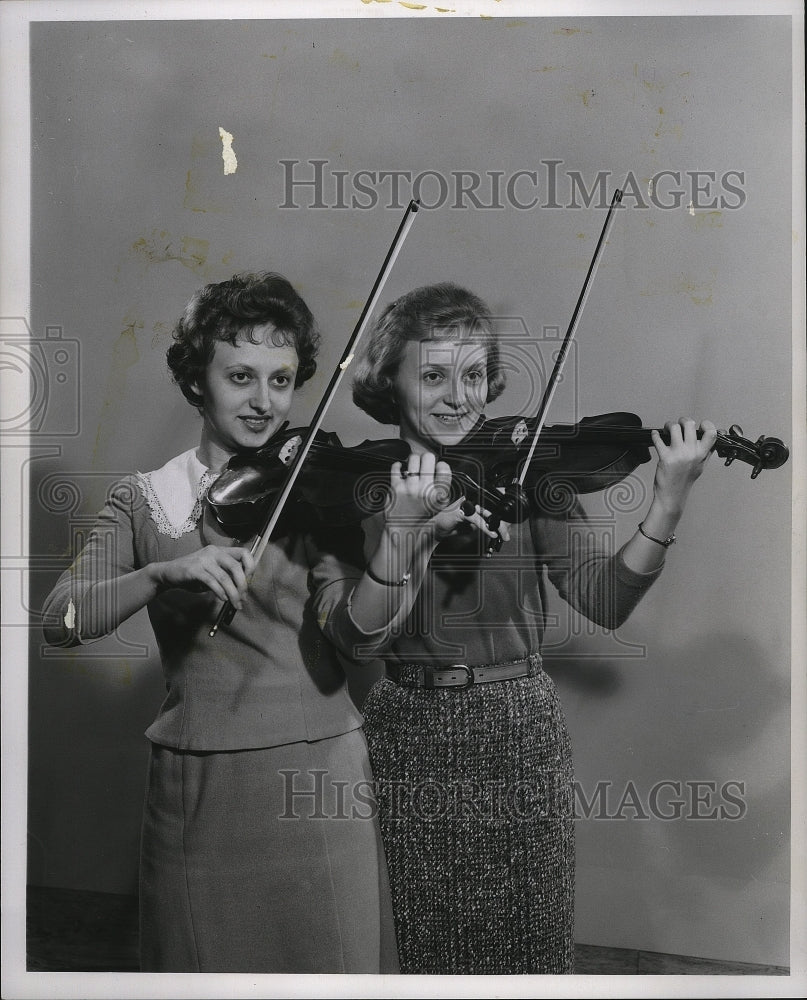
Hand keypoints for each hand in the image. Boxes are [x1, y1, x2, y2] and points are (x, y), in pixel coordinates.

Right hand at [151, 545, 255, 609]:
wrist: (169, 573)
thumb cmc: (193, 574)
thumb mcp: (212, 570)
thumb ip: (227, 574)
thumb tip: (243, 587)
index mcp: (220, 550)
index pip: (244, 553)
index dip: (251, 567)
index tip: (249, 581)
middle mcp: (213, 552)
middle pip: (236, 566)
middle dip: (243, 585)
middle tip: (243, 597)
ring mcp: (203, 560)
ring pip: (225, 577)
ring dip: (233, 593)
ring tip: (235, 603)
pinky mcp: (194, 570)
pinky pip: (212, 582)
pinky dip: (220, 592)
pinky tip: (223, 598)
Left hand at [387, 452, 503, 542]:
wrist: (401, 537)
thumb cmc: (422, 531)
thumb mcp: (444, 522)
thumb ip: (456, 511)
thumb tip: (465, 503)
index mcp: (439, 497)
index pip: (444, 468)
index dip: (442, 466)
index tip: (439, 468)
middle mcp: (425, 490)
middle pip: (429, 458)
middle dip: (428, 460)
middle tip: (426, 466)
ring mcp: (409, 488)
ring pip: (413, 459)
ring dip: (414, 461)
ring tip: (414, 468)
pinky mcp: (395, 488)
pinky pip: (397, 467)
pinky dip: (398, 467)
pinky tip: (402, 471)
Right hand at [431, 497, 508, 543]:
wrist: (436, 530)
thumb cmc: (452, 526)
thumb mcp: (471, 525)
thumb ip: (483, 523)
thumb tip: (497, 527)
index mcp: (473, 501)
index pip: (490, 504)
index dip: (500, 513)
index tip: (508, 525)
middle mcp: (469, 500)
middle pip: (491, 508)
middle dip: (501, 522)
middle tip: (506, 533)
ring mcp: (464, 504)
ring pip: (486, 513)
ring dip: (496, 525)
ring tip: (502, 534)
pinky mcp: (459, 512)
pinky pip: (476, 519)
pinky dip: (485, 527)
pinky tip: (492, 533)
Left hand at [650, 418, 716, 513]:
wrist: (672, 495)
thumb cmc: (685, 480)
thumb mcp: (700, 465)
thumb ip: (705, 451)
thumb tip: (709, 436)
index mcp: (702, 454)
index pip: (711, 433)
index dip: (707, 425)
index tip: (700, 425)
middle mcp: (692, 453)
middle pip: (690, 425)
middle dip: (683, 420)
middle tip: (679, 425)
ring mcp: (678, 454)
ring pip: (674, 428)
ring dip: (669, 425)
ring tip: (667, 430)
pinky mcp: (665, 457)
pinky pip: (658, 439)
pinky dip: (655, 435)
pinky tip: (655, 435)